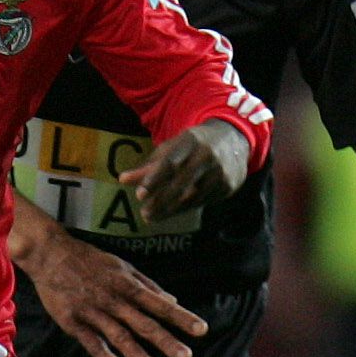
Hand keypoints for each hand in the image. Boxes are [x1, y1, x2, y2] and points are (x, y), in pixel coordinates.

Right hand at [24, 228, 206, 356]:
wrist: (51, 254)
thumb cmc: (90, 260)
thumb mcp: (122, 266)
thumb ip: (147, 285)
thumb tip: (173, 299)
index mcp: (128, 286)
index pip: (160, 304)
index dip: (181, 317)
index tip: (201, 330)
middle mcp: (114, 299)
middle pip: (144, 323)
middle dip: (166, 340)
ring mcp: (94, 311)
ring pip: (119, 335)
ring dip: (137, 354)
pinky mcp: (73, 322)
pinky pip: (91, 341)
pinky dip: (104, 356)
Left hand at [119, 119, 248, 222]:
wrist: (233, 139)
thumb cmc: (193, 145)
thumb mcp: (171, 149)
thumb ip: (148, 166)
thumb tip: (122, 180)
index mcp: (191, 140)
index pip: (170, 162)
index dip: (154, 179)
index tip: (139, 195)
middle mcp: (208, 155)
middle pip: (182, 182)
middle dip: (161, 200)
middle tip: (145, 213)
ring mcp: (220, 171)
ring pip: (193, 195)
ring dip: (171, 209)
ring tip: (152, 217)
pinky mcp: (228, 185)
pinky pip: (203, 201)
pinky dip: (185, 208)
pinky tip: (171, 213)